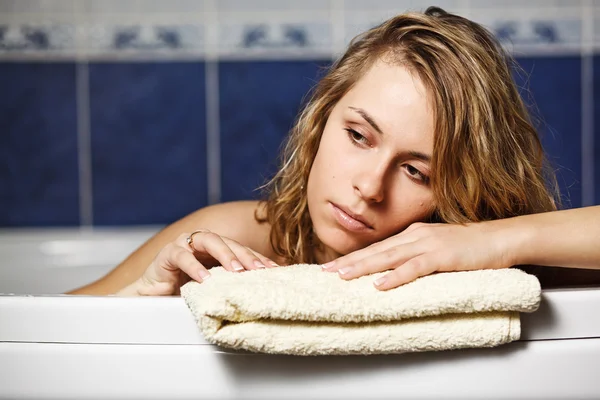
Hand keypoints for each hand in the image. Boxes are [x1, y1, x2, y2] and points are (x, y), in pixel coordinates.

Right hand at [123, 229, 277, 295]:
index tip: (275, 271)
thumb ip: (231, 284)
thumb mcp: (213, 287)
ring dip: (225, 254)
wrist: (153, 295)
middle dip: (246, 256)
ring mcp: (186, 244)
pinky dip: (195, 267)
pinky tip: (205, 279)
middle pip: (230, 242)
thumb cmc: (184, 289)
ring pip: (209, 241)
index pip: (242, 251)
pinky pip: (183, 257)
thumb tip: (262, 294)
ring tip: (236, 270)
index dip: (258, 259)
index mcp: (218, 249)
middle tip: (258, 270)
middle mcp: (203, 243)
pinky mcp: (168, 253)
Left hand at [322, 221, 512, 289]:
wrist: (500, 239)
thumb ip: (415, 257)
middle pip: (376, 251)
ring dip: (364, 267)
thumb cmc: (469, 246)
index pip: (377, 248)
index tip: (332, 266)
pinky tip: (380, 284)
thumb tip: (393, 273)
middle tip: (325, 272)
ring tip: (342, 277)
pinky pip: (415, 267)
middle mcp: (415, 236)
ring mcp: (428, 244)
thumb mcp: (436, 249)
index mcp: (412, 235)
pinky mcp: (443, 256)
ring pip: (389, 257)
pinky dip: (396, 276)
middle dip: (349, 261)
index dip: (353, 257)